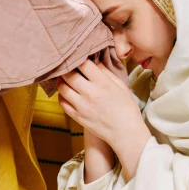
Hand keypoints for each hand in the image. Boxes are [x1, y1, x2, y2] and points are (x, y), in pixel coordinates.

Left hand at [57, 60, 150, 179]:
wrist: (125, 132)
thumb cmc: (126, 108)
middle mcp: (90, 93)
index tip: (79, 57)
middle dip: (67, 68)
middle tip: (68, 66)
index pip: (83, 64)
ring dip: (62, 80)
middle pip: (68, 74)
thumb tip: (95, 61)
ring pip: (61, 87)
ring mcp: (81, 106)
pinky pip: (61, 102)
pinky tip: (67, 93)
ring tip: (65, 78)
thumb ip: (106, 72)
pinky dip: (62, 95)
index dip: (79, 58)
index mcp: (103, 83)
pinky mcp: (77, 116)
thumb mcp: (121, 86)